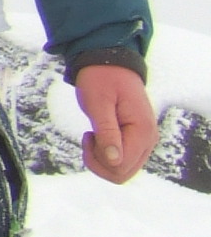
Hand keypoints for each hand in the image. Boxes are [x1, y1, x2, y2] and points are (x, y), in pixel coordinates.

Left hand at [76, 65, 157, 184]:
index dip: (98, 159)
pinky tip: (98, 136)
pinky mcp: (137, 139)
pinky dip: (106, 154)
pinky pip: (123, 160)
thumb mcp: (98, 104)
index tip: (88, 136)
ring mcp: (144, 140)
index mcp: (142, 131)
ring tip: (93, 135)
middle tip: (88, 137)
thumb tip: (115, 161)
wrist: (108, 63)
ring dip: (101, 159)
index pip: (120, 167)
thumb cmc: (100, 80)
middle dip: (98, 163)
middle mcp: (149, 139)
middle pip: (123, 174)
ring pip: (123, 170)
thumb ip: (107, 133)